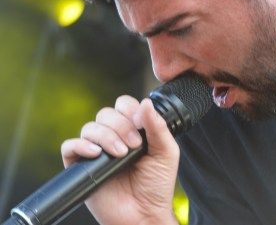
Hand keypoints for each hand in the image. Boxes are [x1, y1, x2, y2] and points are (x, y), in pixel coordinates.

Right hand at [61, 96, 179, 224]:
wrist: (143, 213)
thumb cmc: (156, 185)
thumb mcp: (166, 152)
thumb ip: (158, 126)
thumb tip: (146, 102)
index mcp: (133, 129)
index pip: (124, 105)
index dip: (130, 110)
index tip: (141, 125)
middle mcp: (112, 137)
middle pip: (106, 113)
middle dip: (121, 126)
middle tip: (134, 146)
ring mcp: (95, 151)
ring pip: (89, 127)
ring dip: (106, 136)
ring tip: (120, 154)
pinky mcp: (79, 166)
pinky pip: (69, 146)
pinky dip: (81, 145)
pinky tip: (96, 153)